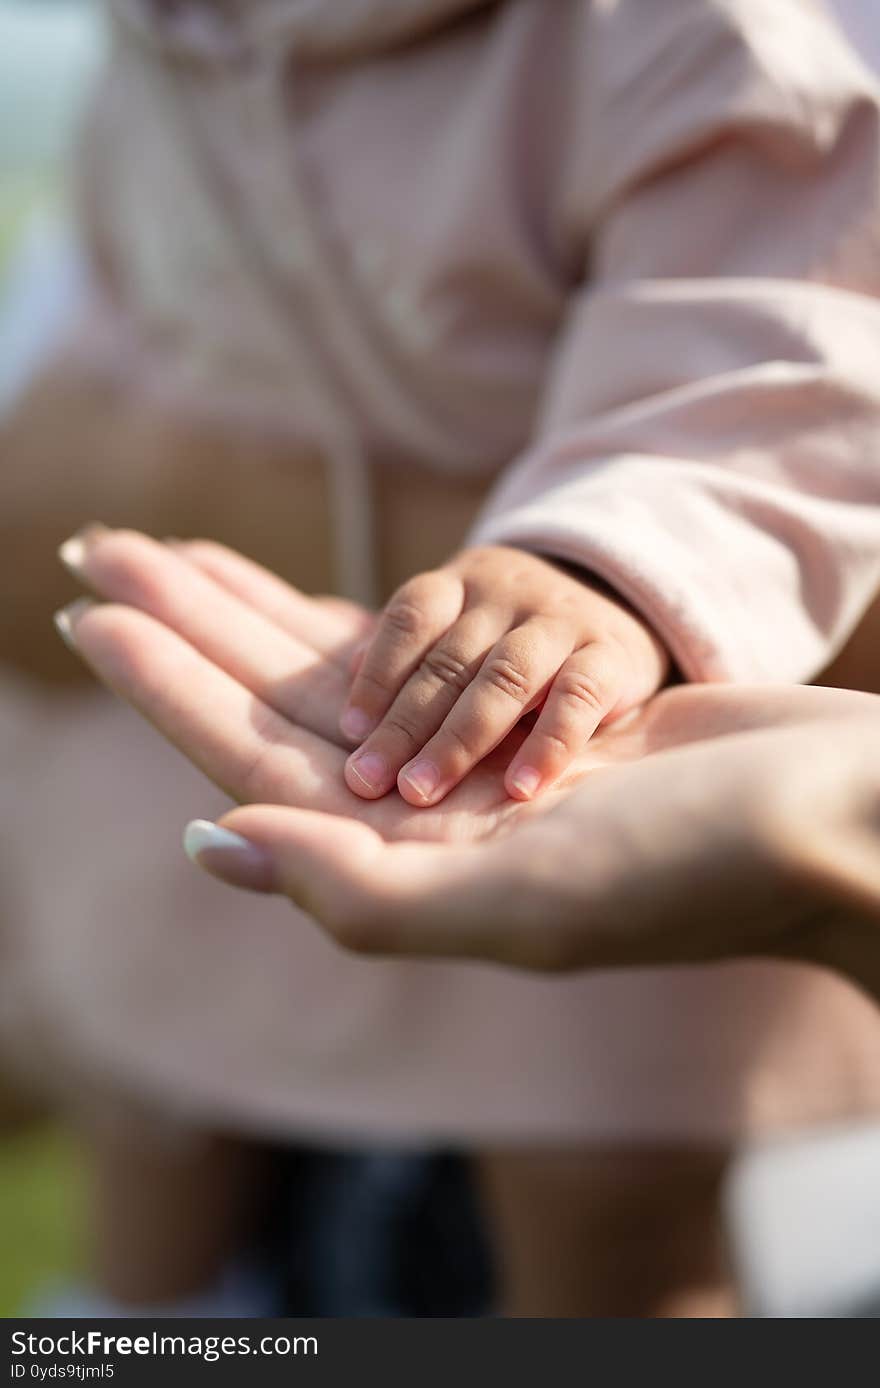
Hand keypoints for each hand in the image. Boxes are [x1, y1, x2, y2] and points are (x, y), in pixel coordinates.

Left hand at [55, 527, 879, 982]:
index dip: (169, 686)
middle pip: (278, 707)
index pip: (254, 764)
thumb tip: (210, 842)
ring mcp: (478, 769)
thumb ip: (358, 889)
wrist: (835, 820)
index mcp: (412, 867)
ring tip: (174, 552)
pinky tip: (304, 597)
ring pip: (336, 676)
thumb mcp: (521, 900)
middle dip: (190, 627)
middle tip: (101, 548)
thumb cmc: (698, 866)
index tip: (92, 610)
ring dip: (255, 613)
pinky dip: (353, 620)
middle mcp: (430, 820)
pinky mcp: (527, 721)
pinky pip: (411, 660)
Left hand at [340, 545, 668, 805]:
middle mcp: (508, 596)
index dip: (377, 672)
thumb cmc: (515, 640)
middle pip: (449, 658)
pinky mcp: (613, 656)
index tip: (350, 732)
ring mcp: (562, 622)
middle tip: (368, 780)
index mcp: (461, 585)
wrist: (621, 608)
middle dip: (404, 724)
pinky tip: (518, 789)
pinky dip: (548, 745)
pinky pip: (578, 698)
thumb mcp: (462, 629)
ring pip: (504, 677)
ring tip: (421, 791)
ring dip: (459, 739)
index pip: (411, 617)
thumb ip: (408, 655)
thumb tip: (342, 686)